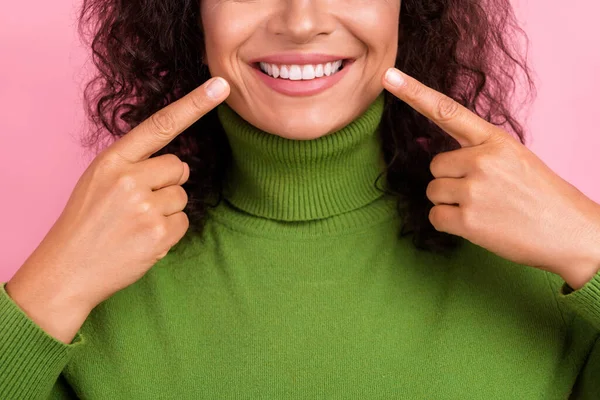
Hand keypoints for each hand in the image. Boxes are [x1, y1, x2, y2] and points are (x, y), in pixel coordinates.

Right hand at [6, 77, 229, 342]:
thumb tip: (178, 163)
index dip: (193, 105)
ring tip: (137, 224)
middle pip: (180, 167)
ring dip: (168, 210)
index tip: (220, 87)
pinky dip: (170, 231)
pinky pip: (184, 222)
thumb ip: (133, 164)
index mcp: (112, 160)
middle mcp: (129, 179)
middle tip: (140, 203)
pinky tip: (145, 239)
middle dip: (169, 183)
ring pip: (183, 196)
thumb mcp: (99, 181)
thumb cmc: (86, 222)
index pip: (160, 125)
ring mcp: (144, 207)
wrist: (67, 269)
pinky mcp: (157, 234)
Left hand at [381, 67, 599, 288]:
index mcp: (494, 140)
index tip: (390, 77)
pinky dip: (449, 223)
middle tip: (483, 193)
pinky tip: (477, 225)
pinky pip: (435, 216)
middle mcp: (481, 160)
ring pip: (433, 191)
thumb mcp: (514, 158)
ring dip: (450, 202)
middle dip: (450, 180)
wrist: (569, 232)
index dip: (415, 93)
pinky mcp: (468, 221)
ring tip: (484, 208)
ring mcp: (473, 190)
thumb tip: (440, 159)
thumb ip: (478, 151)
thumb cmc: (540, 195)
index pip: (448, 111)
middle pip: (435, 165)